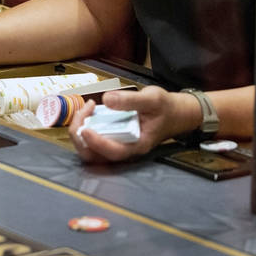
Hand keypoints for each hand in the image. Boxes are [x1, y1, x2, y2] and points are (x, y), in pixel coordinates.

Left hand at [67, 86, 198, 163]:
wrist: (175, 114)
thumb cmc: (165, 107)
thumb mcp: (152, 98)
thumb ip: (130, 100)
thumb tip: (107, 99)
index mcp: (138, 145)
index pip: (113, 152)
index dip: (96, 143)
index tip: (85, 128)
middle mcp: (126, 150)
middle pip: (95, 157)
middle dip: (81, 137)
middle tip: (82, 113)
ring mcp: (118, 146)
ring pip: (91, 152)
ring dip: (80, 133)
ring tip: (84, 111)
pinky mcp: (113, 140)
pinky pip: (94, 142)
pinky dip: (85, 129)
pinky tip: (89, 112)